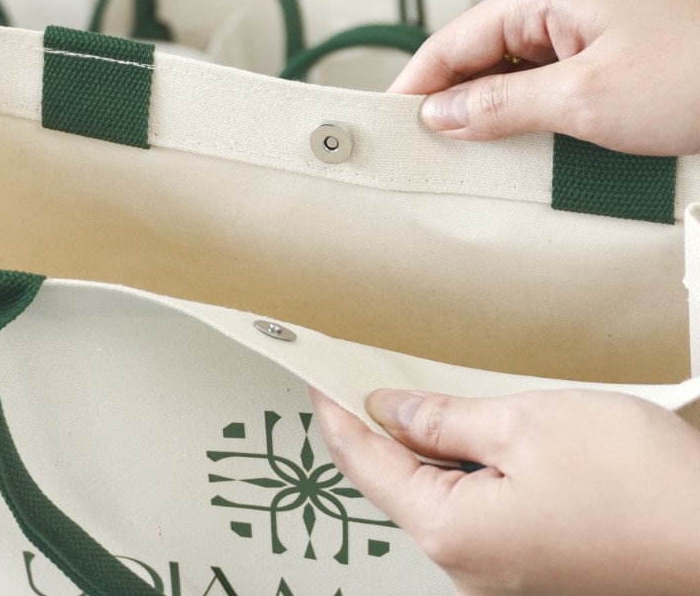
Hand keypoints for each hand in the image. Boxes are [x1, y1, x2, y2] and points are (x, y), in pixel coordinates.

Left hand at [310, 387, 699, 595]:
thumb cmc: (634, 482)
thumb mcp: (522, 426)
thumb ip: (444, 421)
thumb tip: (391, 412)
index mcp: (453, 532)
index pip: (368, 468)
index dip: (339, 422)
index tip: (320, 388)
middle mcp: (470, 566)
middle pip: (398, 486)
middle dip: (378, 433)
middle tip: (361, 383)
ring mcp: (502, 571)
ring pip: (437, 496)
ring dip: (422, 449)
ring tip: (412, 400)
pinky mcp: (531, 562)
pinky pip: (473, 509)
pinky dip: (459, 469)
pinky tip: (466, 437)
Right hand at [390, 0, 699, 155]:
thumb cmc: (692, 79)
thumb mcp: (582, 98)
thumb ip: (500, 104)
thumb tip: (438, 115)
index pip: (455, 40)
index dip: (417, 84)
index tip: (388, 126)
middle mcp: (556, 6)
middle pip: (476, 57)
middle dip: (447, 103)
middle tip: (420, 153)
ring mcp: (577, 33)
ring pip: (505, 76)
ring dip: (483, 115)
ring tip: (458, 159)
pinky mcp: (596, 61)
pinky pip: (537, 88)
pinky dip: (518, 118)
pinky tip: (507, 149)